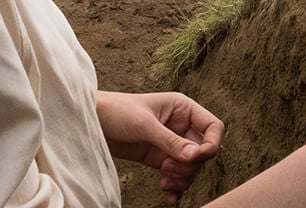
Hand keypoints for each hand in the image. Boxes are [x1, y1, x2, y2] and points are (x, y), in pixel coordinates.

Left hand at [97, 91, 223, 205]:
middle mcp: (181, 125)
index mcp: (183, 108)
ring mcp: (171, 143)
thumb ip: (170, 141)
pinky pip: (176, 175)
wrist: (93, 122)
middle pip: (202, 151)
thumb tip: (194, 156)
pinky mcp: (159, 158)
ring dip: (182, 178)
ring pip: (190, 166)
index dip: (211, 144)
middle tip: (169, 168)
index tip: (196, 157)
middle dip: (189, 165)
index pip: (212, 127)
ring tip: (164, 180)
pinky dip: (175, 186)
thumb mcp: (145, 125)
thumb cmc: (117, 111)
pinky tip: (169, 196)